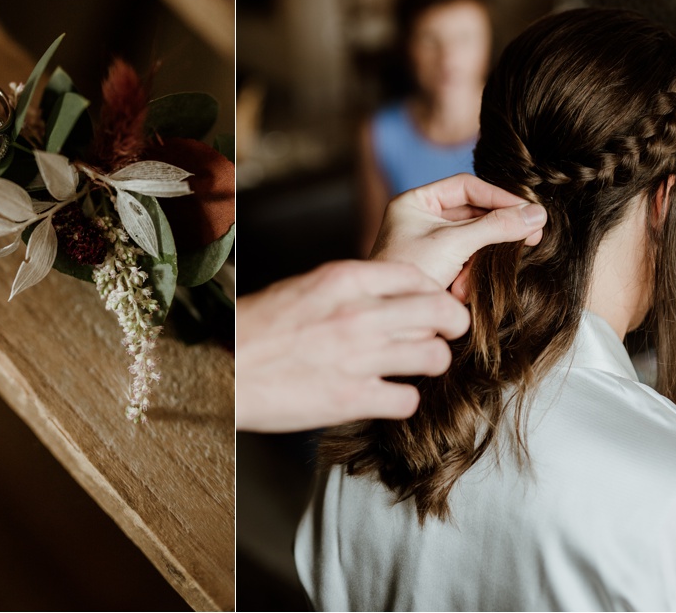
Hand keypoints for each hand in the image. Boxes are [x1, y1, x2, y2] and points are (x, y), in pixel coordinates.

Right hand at [236, 260, 467, 432]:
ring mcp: (358, 357)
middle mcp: (357, 314)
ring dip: (431, 363)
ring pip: (435, 356)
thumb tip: (395, 291)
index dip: (434, 291)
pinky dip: (403, 399)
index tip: (434, 303)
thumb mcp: (306, 287)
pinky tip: (388, 394)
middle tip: (445, 334)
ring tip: (415, 366)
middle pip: (442, 312)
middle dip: (452, 324)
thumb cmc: (258, 329)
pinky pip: (408, 399)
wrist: (223, 371)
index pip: (417, 275)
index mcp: (344, 279)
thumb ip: (352, 287)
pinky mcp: (352, 399)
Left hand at [370, 173, 545, 297]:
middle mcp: (422, 219)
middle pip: (474, 214)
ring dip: (479, 262)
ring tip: (470, 280)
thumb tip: (537, 214)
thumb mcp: (454, 243)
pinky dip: (470, 278)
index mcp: (416, 202)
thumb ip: (497, 226)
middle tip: (532, 236)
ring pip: (475, 241)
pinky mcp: (440, 269)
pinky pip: (469, 263)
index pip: (466, 187)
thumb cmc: (410, 273)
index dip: (499, 196)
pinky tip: (460, 293)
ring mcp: (431, 245)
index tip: (528, 209)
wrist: (393, 324)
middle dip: (495, 232)